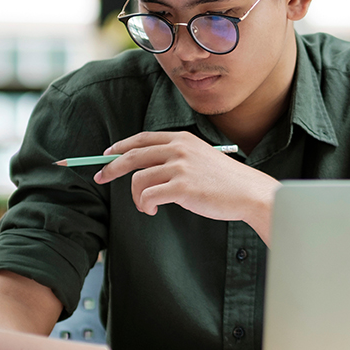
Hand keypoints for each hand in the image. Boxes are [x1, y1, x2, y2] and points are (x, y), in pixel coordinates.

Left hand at [94, 131, 280, 243]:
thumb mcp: (200, 158)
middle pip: (132, 155)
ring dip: (136, 197)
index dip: (120, 146)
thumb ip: (176, 157)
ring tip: (146, 206)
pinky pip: (149, 196)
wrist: (248, 192)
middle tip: (100, 178)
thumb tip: (145, 168)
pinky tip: (154, 210)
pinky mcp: (182, 187)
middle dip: (111, 168)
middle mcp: (179, 149)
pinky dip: (146, 205)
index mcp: (182, 139)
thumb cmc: (225, 181)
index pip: (142, 138)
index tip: (106, 156)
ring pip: (138, 179)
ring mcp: (180, 167)